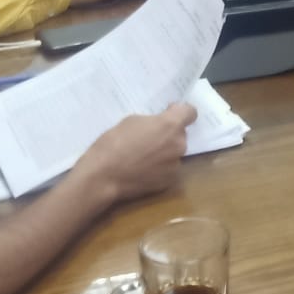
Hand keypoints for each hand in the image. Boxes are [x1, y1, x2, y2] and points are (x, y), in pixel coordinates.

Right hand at [77, 103, 196, 203]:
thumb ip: (152, 122)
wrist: (103, 176)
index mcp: (171, 125)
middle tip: (148, 138)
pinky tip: (141, 170)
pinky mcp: (168, 181)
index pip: (190, 112)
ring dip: (164, 151)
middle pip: (180, 134)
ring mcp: (175, 164)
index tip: (169, 112)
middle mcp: (179, 144)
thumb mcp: (132, 121)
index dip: (180, 111)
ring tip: (142, 157)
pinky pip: (168, 169)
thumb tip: (159, 126)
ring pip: (174, 152)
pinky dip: (159, 168)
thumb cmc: (114, 143)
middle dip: (168, 134)